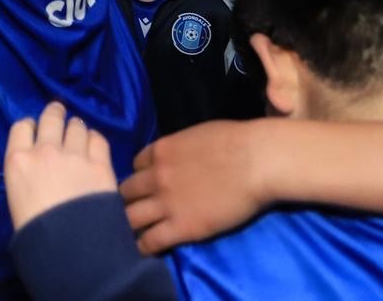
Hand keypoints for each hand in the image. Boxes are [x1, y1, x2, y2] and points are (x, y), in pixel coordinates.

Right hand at [5, 103, 120, 232]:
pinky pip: (98, 138)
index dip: (31, 127)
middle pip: (51, 116)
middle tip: (60, 118)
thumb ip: (26, 177)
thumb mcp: (17, 202)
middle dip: (55, 114)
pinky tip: (94, 148)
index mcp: (18, 161)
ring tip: (80, 137)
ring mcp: (74, 155)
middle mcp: (45, 151)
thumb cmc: (35, 236)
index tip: (36, 132)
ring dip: (76, 129)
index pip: (21, 126)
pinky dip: (95, 140)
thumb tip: (36, 173)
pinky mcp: (100, 164)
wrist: (70, 251)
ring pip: (76, 125)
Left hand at [123, 120, 274, 253]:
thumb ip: (180, 148)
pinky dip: (145, 246)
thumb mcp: (196, 135)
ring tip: (137, 232)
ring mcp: (166, 202)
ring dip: (132, 224)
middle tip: (140, 209)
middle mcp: (156, 176)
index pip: (136, 165)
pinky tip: (146, 248)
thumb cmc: (237, 141)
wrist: (256, 162)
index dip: (142, 175)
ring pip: (130, 217)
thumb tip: (181, 156)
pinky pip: (151, 240)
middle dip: (131, 200)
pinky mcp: (181, 227)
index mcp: (161, 150)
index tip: (149, 184)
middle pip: (126, 191)